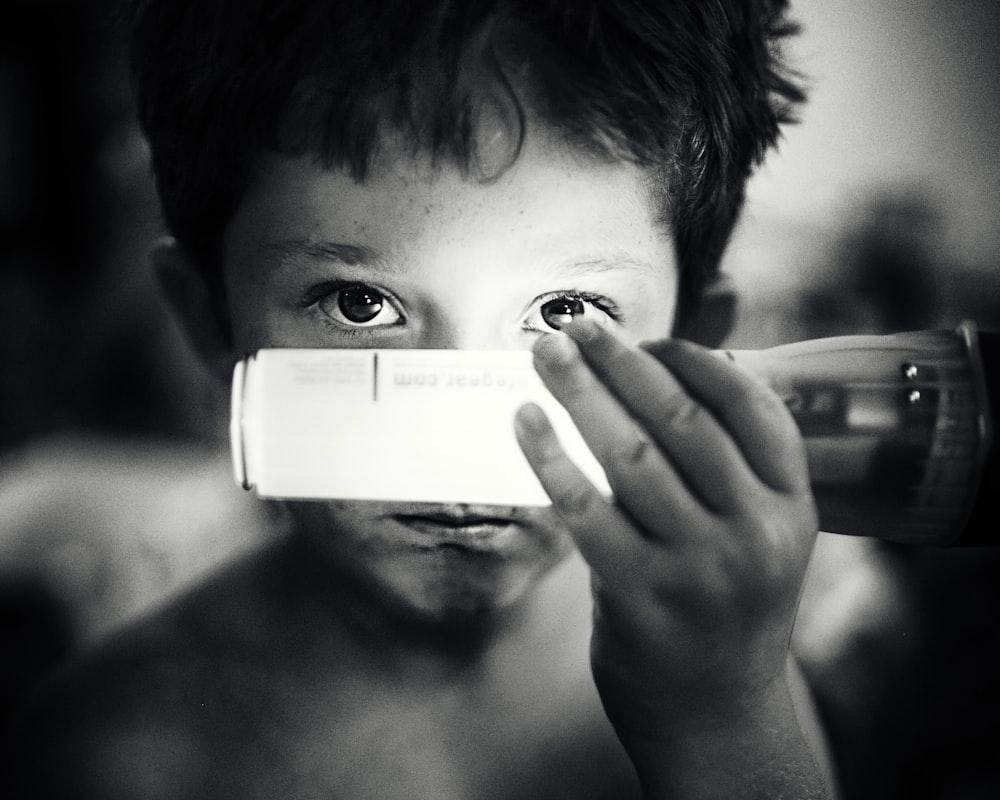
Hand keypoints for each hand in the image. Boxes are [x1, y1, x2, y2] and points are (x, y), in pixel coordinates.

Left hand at [514, 319, 818, 740]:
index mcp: (792, 506)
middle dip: (622, 360)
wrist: (717, 713)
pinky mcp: (642, 595)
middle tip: (577, 324)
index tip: (644, 337)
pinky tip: (525, 421)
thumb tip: (656, 374)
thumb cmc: (726, 605)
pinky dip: (549, 456)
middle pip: (680, 419)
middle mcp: (755, 531)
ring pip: (628, 454)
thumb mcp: (758, 534)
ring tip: (545, 353)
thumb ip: (725, 466)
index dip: (691, 359)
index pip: (749, 407)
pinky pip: (584, 507)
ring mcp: (700, 566)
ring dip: (579, 393)